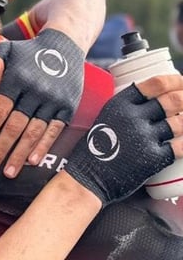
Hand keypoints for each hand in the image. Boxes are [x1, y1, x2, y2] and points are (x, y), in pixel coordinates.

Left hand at [0, 29, 83, 176]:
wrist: (65, 44)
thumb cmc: (26, 52)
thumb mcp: (5, 50)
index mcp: (18, 78)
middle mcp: (37, 90)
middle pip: (15, 125)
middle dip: (1, 148)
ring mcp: (54, 100)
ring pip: (34, 132)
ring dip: (20, 154)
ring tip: (7, 172)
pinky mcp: (68, 107)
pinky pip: (54, 131)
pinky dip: (43, 147)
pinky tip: (32, 162)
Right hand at [65, 74, 182, 206]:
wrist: (86, 179)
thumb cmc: (92, 151)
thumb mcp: (103, 120)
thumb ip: (124, 110)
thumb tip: (148, 102)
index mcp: (119, 105)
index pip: (156, 84)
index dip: (175, 81)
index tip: (182, 82)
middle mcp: (132, 118)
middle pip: (173, 100)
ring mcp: (143, 137)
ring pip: (180, 123)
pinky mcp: (153, 158)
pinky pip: (181, 146)